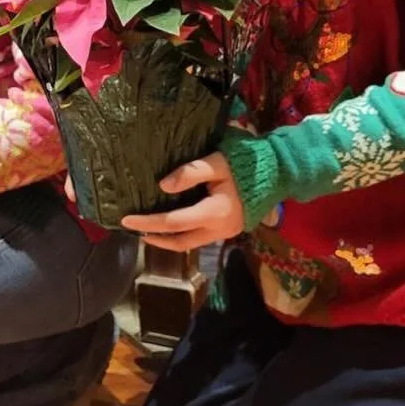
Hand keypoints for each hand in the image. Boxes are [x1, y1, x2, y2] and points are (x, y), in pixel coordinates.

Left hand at [121, 153, 244, 250]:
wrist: (277, 172)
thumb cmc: (244, 163)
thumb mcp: (217, 162)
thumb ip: (190, 173)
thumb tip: (162, 186)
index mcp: (216, 212)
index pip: (174, 222)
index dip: (149, 222)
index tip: (127, 219)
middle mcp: (220, 229)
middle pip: (180, 241)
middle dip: (154, 237)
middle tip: (132, 228)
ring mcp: (226, 232)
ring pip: (190, 243)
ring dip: (167, 239)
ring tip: (147, 229)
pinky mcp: (228, 230)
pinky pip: (199, 237)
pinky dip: (181, 234)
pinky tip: (171, 225)